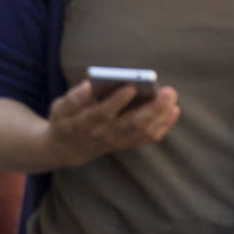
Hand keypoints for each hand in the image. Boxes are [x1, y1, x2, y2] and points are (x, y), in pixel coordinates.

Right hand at [44, 79, 179, 168]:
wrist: (67, 148)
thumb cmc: (66, 119)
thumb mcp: (60, 107)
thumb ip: (75, 98)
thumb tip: (92, 85)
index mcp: (84, 122)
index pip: (102, 113)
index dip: (116, 101)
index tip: (131, 86)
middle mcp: (103, 134)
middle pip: (131, 124)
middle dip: (151, 108)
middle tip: (167, 91)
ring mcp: (116, 141)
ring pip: (142, 132)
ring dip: (160, 117)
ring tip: (172, 99)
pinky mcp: (125, 144)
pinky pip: (147, 138)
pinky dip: (162, 126)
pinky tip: (173, 111)